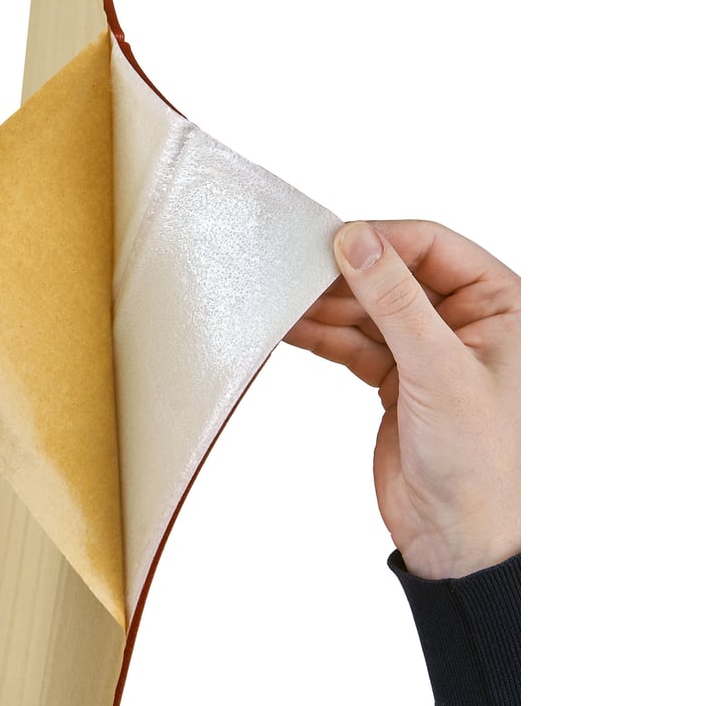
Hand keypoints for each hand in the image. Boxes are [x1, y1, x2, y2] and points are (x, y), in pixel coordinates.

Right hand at [285, 221, 518, 579]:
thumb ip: (395, 299)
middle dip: (341, 275)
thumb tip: (357, 240)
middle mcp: (463, 317)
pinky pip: (351, 340)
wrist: (458, 536)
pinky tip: (287, 329)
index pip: (429, 245)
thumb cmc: (478, 459)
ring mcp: (425, 346)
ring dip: (322, 306)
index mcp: (496, 302)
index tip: (328, 244)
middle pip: (390, 272)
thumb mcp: (437, 368)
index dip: (378, 240)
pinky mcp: (394, 375)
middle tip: (292, 272)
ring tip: (279, 301)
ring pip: (364, 306)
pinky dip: (320, 335)